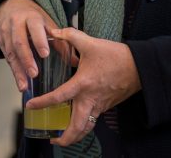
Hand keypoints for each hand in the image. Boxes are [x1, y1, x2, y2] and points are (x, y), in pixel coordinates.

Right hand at [0, 0, 57, 91]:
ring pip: (10, 52)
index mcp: (31, 16)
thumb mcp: (47, 22)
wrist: (11, 5)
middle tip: (34, 73)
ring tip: (25, 85)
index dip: (39, 40)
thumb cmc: (33, 16)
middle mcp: (16, 23)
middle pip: (19, 41)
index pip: (34, 27)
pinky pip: (6, 58)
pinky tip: (20, 82)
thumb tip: (75, 60)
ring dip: (18, 70)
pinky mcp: (0, 41)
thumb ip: (59, 40)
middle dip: (26, 59)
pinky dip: (14, 71)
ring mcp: (6, 32)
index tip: (45, 54)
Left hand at [26, 27, 141, 146]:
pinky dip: (84, 125)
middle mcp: (90, 99)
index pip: (59, 97)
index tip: (31, 105)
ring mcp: (99, 105)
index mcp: (83, 85)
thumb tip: (54, 31)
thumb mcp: (91, 43)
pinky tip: (77, 120)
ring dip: (75, 136)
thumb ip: (70, 35)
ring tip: (63, 138)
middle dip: (64, 139)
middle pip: (76, 128)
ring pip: (86, 128)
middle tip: (52, 140)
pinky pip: (93, 120)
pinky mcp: (107, 106)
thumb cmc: (115, 56)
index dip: (43, 102)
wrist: (140, 66)